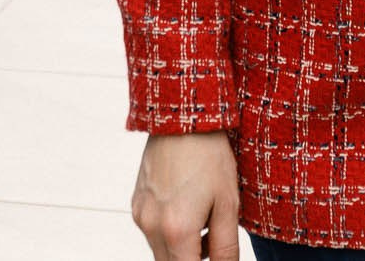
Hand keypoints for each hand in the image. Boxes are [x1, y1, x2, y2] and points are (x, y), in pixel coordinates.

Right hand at [133, 132, 238, 259]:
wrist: (182, 116)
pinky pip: (153, 233)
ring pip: (161, 253)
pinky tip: (189, 208)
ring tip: (205, 219)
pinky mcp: (136, 204)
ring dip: (182, 250)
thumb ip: (225, 248)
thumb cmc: (209, 156)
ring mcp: (140, 215)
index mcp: (177, 230)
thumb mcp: (228, 204)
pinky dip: (170, 233)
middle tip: (214, 240)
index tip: (215, 257)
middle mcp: (151, 227)